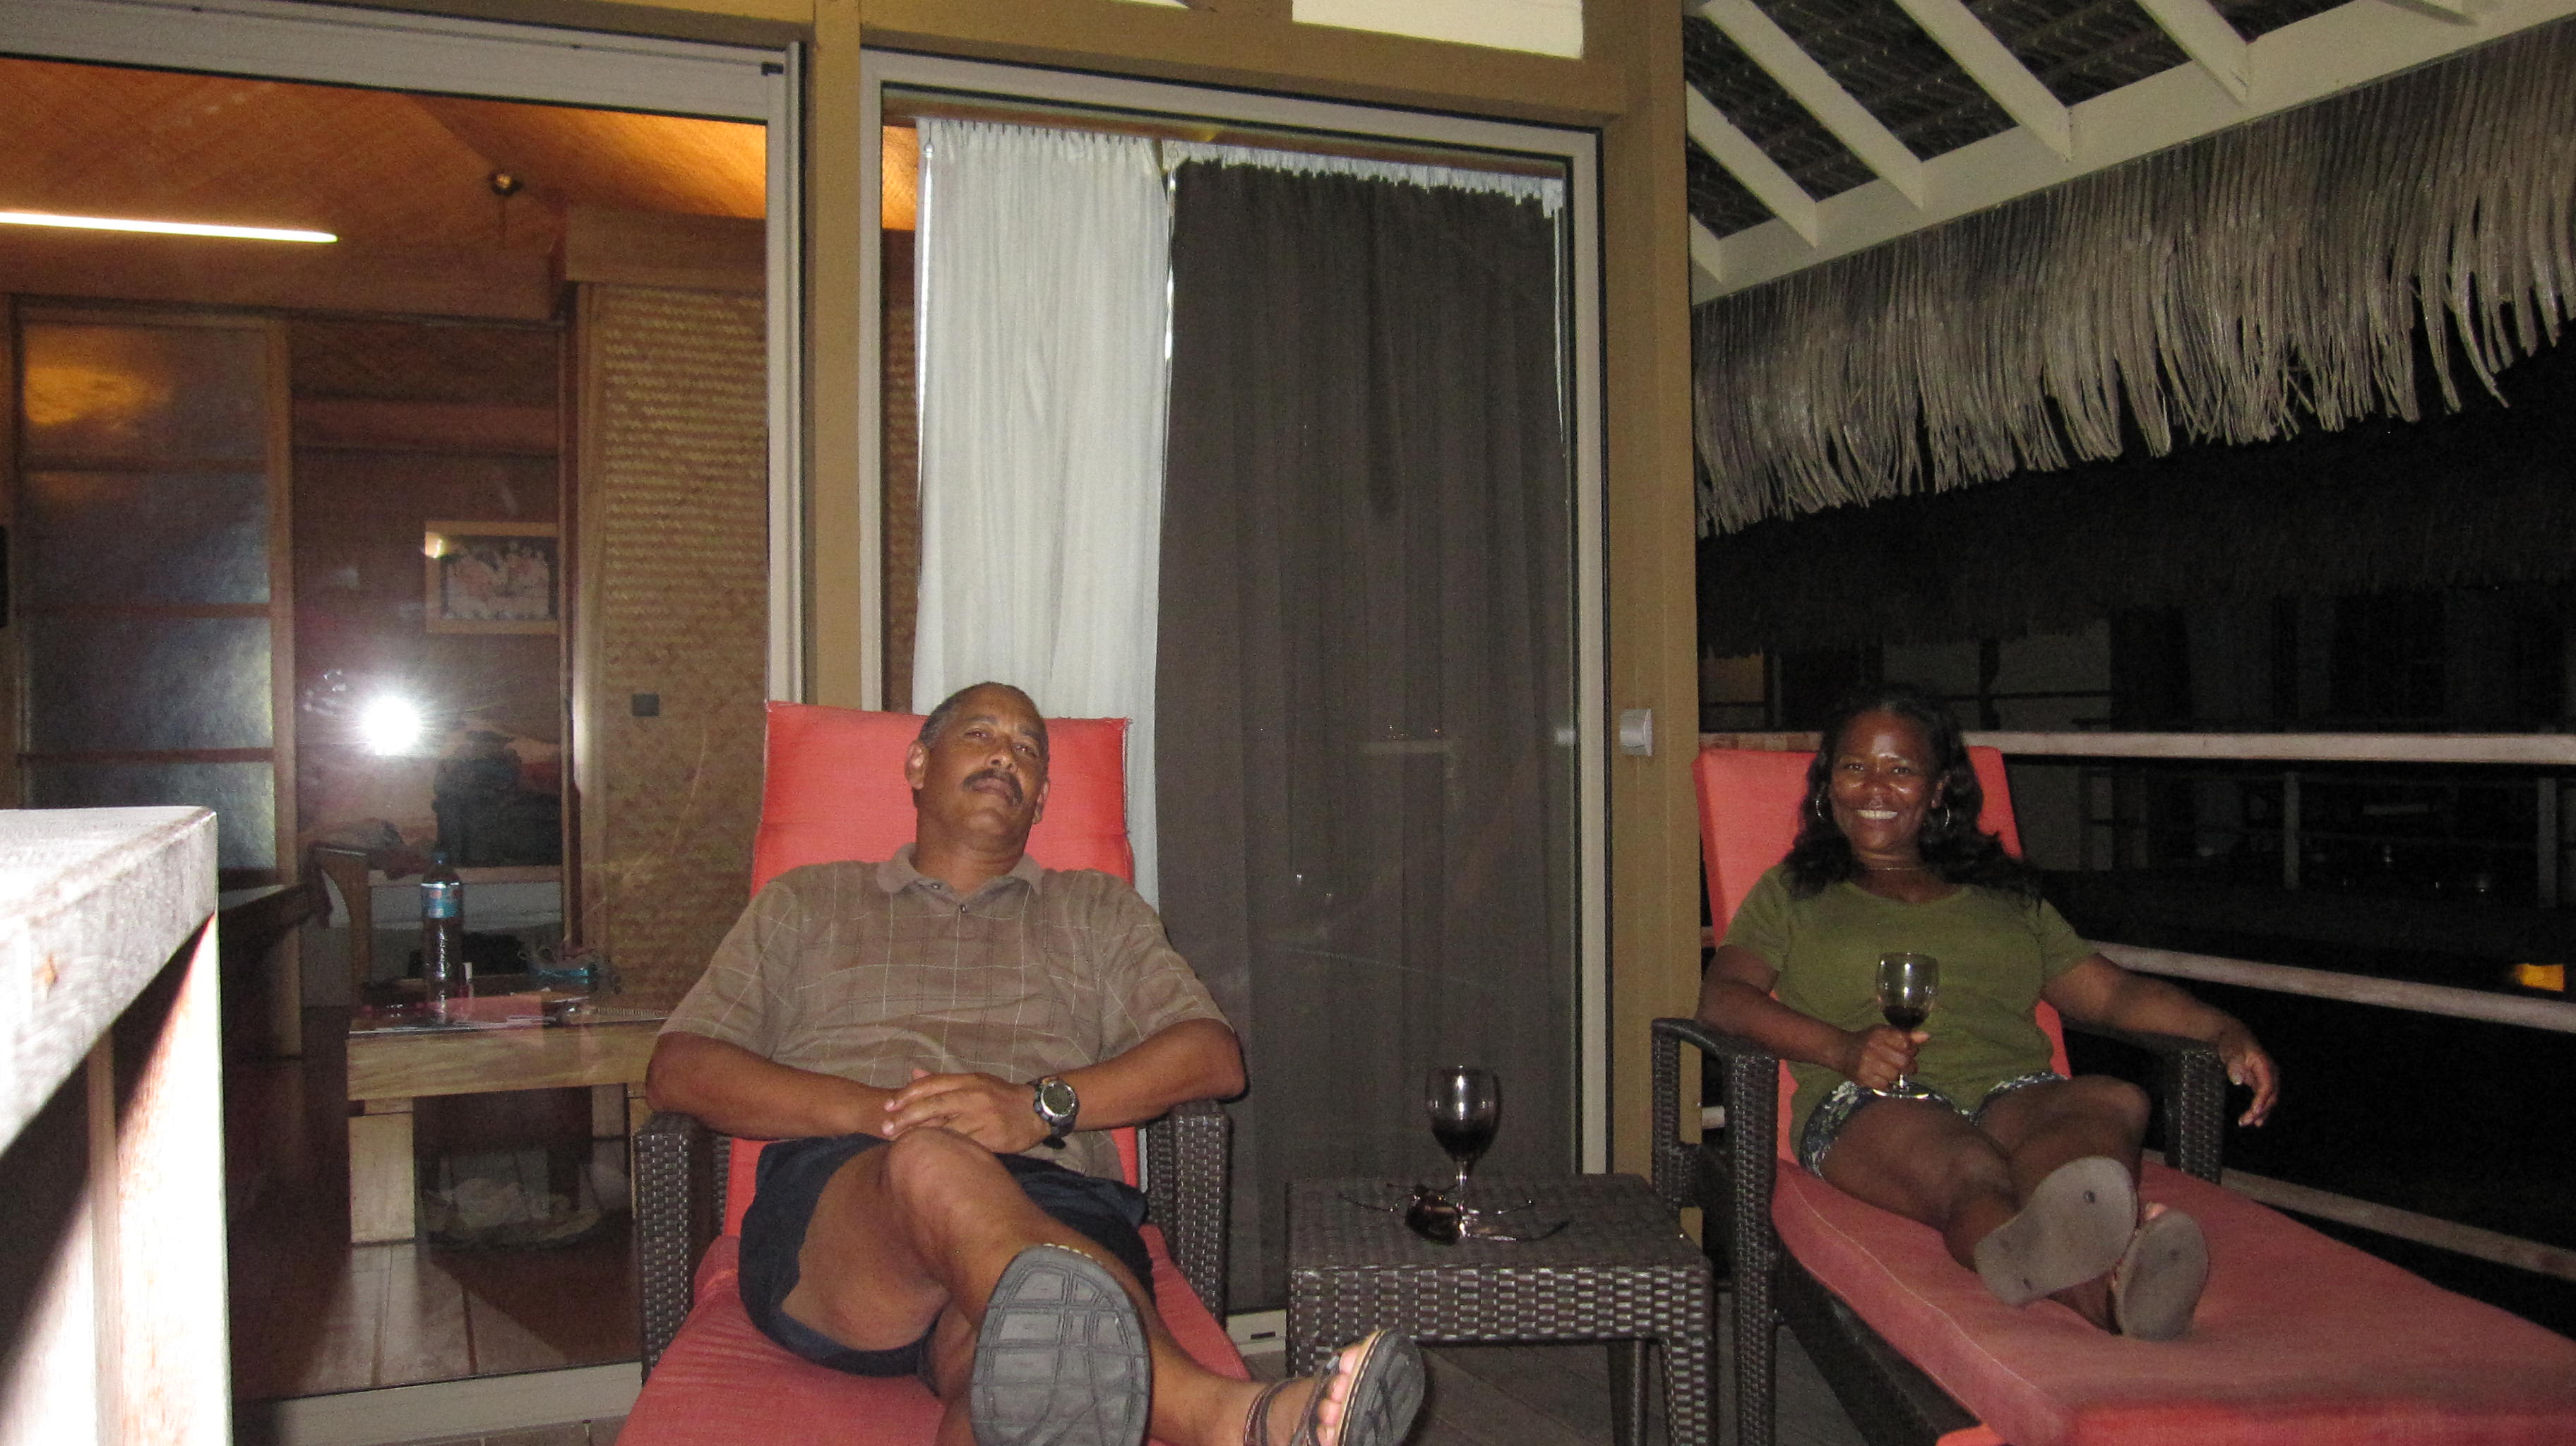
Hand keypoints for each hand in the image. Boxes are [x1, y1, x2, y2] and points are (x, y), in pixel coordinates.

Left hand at [883, 1069, 1046, 1151]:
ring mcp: (983, 1117)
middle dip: (906, 1117)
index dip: (907, 1095)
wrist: (1037, 1110)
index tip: (888, 1106)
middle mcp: (974, 1096)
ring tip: (900, 1144)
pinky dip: (944, 1149)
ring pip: (945, 1127)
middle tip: (886, 1128)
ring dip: (920, 1136)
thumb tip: (913, 1074)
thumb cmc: (1001, 1096)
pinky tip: (929, 1155)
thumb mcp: (975, 1082)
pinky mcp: (991, 1137)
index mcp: (969, 1080)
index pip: (932, 1084)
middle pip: (933, 1105)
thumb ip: (943, 1080)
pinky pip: (963, 1144)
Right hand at [1839, 1025, 1923, 1091]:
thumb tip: (1927, 1036)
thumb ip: (1906, 1036)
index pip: (1907, 1043)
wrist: (1842, 1050)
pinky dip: (1887, 1084)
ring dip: (1897, 1075)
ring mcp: (1867, 1063)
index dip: (1911, 1050)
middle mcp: (1874, 1047)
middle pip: (1904, 1062)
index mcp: (1881, 1033)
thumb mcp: (1885, 1033)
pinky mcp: (1863, 1077)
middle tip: (1907, 1067)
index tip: (1909, 1052)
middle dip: (1909, 1066)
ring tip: (1891, 1071)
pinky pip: (1884, 1085)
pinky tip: (1882, 1078)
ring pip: (1895, 1075)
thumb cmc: (1869, 1041)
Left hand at [2215, 1028, 2278, 1126]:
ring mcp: (2266, 1078)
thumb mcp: (2231, 1050)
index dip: (2261, 1100)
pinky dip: (2261, 1109)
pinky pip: (2264, 1098)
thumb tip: (2237, 1081)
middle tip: (2245, 1121)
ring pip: (2268, 1099)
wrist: (2232, 1035)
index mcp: (2265, 1065)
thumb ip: (2234, 1064)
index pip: (2267, 1086)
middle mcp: (2270, 1073)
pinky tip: (2256, 1120)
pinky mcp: (2260, 1082)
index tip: (2253, 1111)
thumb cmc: (2231, 1042)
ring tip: (2247, 1123)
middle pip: (2270, 1096)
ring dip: (2260, 1113)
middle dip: (2260, 1110)